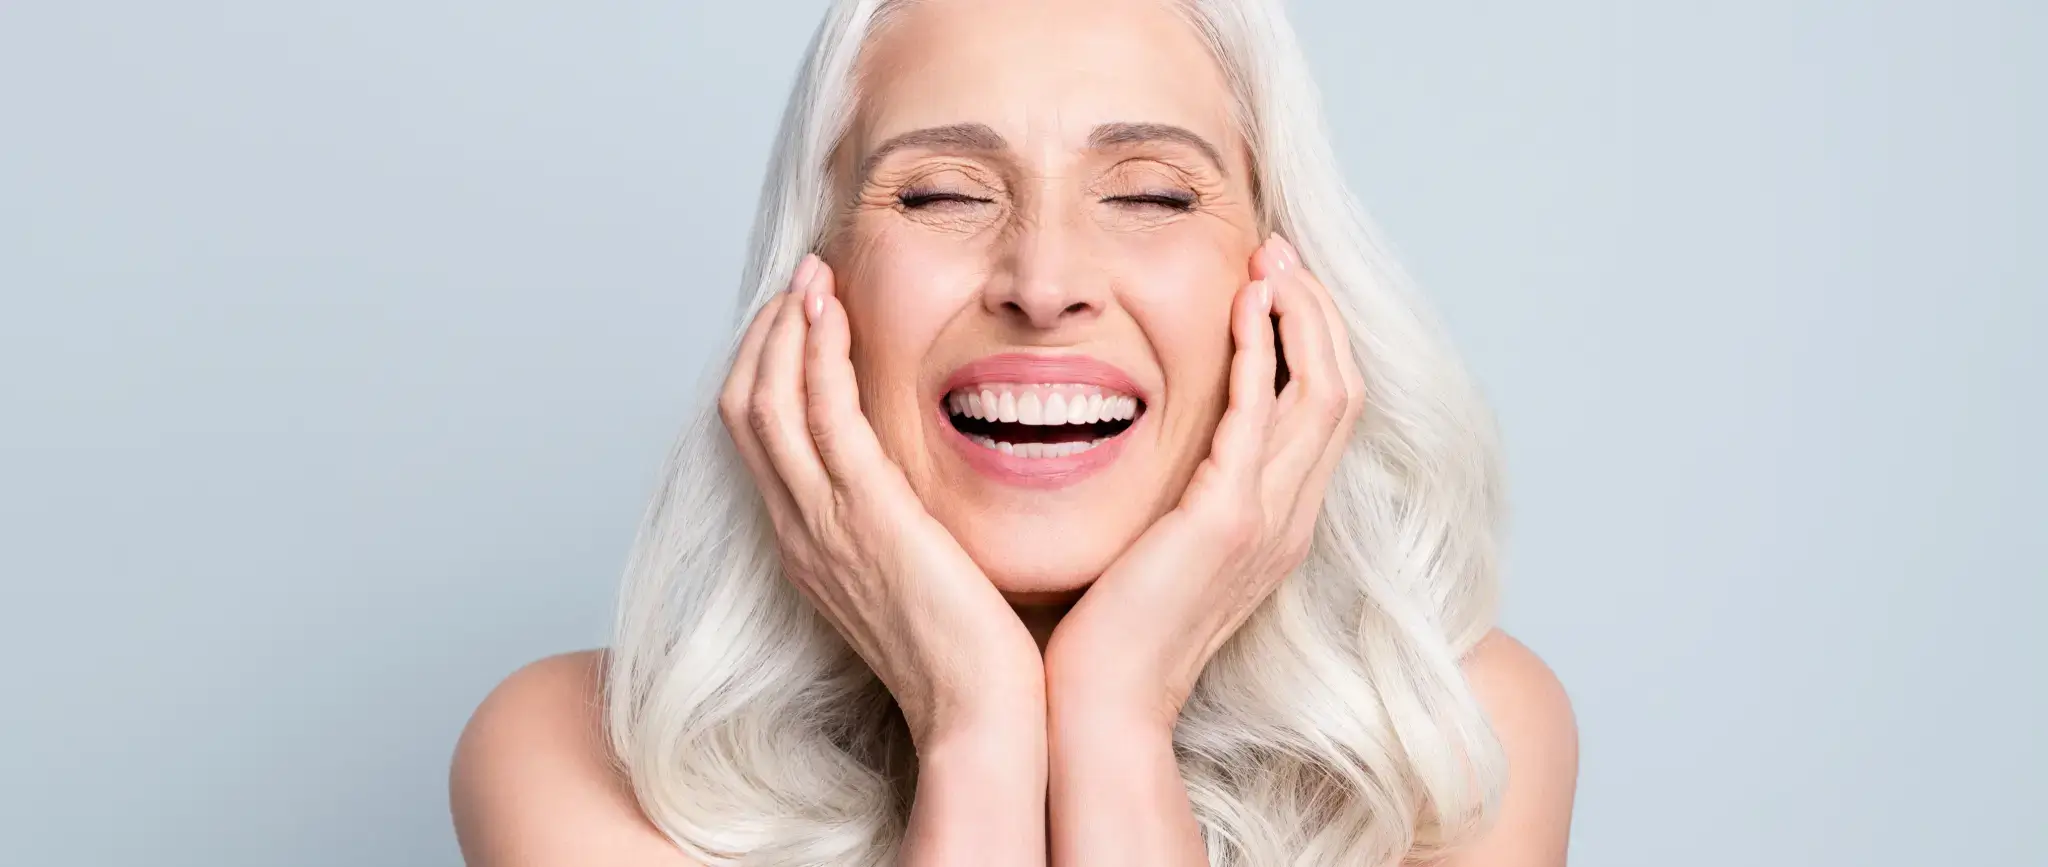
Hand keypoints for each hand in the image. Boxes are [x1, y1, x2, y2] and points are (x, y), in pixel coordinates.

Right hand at [720, 254, 1044, 747]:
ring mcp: (822, 524)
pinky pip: (820, 415)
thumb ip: (900, 530)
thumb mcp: (916, 579)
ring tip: (810, 276)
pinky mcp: (864, 515)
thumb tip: (916, 491)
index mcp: (808, 547)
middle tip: (800, 280)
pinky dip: (817, 354)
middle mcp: (799, 531)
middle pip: (744, 409)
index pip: (760, 439)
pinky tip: (833, 312)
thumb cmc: (969, 657)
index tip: (801, 318)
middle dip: (766, 334)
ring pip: (767, 401)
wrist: (978, 715)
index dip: (769, 369)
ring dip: (784, 328)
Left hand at [1045, 234, 1365, 728]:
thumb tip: (1150, 447)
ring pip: (1323, 392)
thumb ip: (1173, 498)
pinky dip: (1260, 351)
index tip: (1276, 284)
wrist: (1102, 709)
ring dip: (1301, 315)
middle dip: (1318, 311)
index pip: (1323, 413)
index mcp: (1277, 525)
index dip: (1312, 341)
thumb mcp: (1158, 551)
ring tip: (1271, 260)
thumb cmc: (1110, 637)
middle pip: (1341, 389)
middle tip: (1281, 253)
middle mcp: (1288, 520)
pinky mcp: (1227, 520)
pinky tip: (1244, 304)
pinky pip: (1261, 414)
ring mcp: (1267, 521)